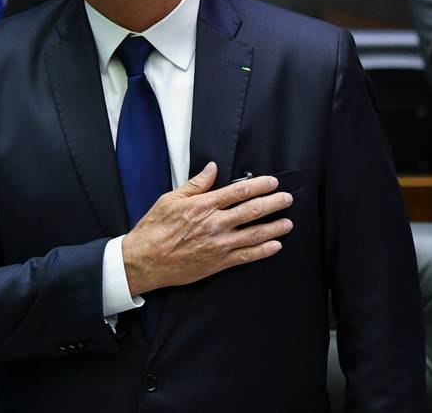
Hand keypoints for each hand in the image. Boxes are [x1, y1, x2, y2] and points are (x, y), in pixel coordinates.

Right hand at [121, 162, 292, 295]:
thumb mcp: (170, 199)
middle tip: (288, 199)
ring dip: (274, 227)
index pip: (239, 191)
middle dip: (273, 203)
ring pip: (253, 234)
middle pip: (251, 211)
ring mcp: (217, 245)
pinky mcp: (217, 263)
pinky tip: (276, 246)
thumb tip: (213, 168)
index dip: (260, 186)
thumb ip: (196, 184)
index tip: (273, 182)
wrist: (142, 261)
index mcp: (203, 205)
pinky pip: (245, 257)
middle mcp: (214, 224)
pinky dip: (263, 251)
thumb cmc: (154, 228)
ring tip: (288, 223)